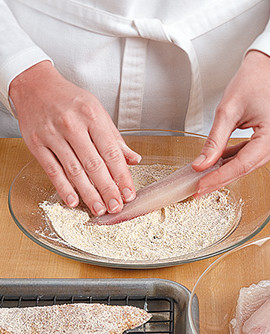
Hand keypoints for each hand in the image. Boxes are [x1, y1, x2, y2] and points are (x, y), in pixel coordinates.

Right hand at [9, 61, 140, 214]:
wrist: (35, 86)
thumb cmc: (69, 100)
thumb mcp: (96, 111)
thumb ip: (115, 138)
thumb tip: (134, 159)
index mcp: (92, 116)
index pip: (112, 152)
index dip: (122, 176)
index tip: (129, 193)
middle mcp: (73, 125)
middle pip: (94, 164)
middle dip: (107, 189)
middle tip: (116, 207)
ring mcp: (53, 135)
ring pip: (74, 170)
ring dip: (88, 193)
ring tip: (99, 209)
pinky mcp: (37, 145)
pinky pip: (52, 170)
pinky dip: (63, 188)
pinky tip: (73, 201)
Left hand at [192, 50, 269, 196]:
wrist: (269, 67)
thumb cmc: (254, 80)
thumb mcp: (228, 110)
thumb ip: (214, 140)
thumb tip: (201, 164)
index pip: (241, 165)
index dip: (218, 178)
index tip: (199, 186)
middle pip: (244, 169)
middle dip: (219, 180)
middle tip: (197, 190)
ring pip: (247, 165)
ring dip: (224, 173)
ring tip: (203, 180)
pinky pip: (250, 156)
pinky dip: (232, 162)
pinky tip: (217, 166)